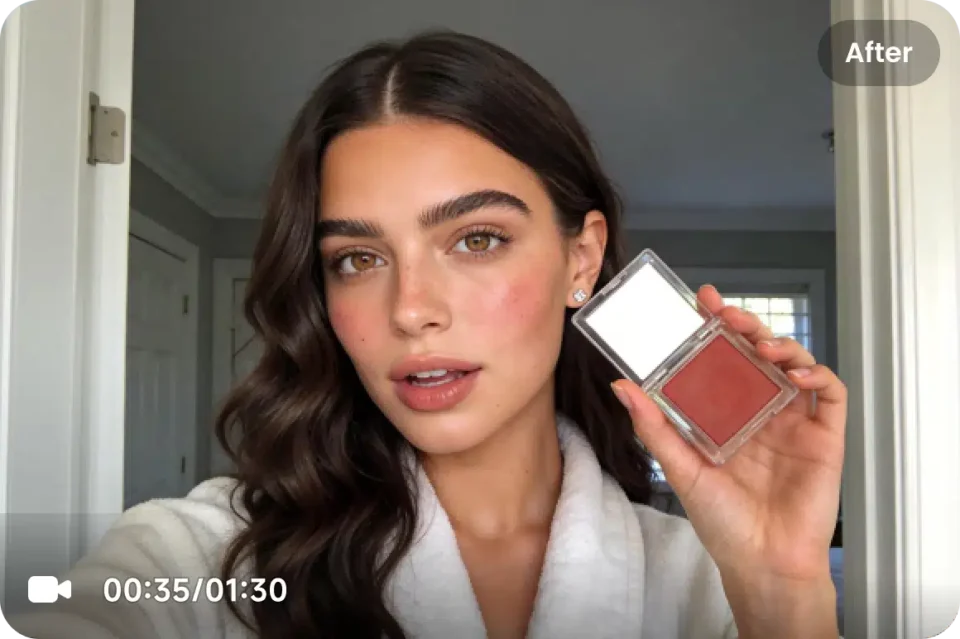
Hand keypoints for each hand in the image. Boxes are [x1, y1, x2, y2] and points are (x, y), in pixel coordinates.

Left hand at [611, 285, 845, 583]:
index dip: (715, 329)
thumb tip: (622, 386)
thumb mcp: (680, 467)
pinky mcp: (824, 435)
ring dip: (779, 343)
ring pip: (794, 363)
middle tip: (726, 314)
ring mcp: (794, 421)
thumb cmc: (722, 521)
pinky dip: (816, 372)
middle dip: (745, 326)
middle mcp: (761, 411)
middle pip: (757, 353)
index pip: (722, 359)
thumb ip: (654, 426)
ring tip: (759, 343)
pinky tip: (795, 370)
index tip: (700, 302)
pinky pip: (829, 393)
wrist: (761, 561)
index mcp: (728, 414)